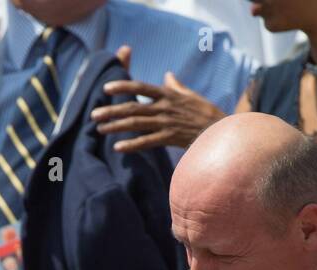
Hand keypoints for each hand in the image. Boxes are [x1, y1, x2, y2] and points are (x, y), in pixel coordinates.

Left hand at [92, 69, 226, 151]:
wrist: (221, 130)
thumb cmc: (206, 113)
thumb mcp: (190, 95)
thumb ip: (176, 85)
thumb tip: (168, 75)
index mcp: (168, 94)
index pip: (141, 87)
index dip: (123, 86)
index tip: (106, 88)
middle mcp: (164, 107)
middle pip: (132, 107)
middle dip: (111, 110)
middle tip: (94, 114)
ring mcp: (167, 122)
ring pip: (136, 123)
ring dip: (116, 126)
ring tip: (100, 129)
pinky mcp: (170, 137)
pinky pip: (147, 141)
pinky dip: (132, 144)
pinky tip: (118, 147)